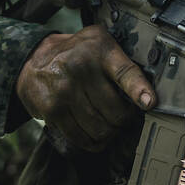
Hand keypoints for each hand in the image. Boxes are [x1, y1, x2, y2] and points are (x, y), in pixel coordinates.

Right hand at [16, 25, 155, 150]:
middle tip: (125, 116)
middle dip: (125, 120)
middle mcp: (81, 69)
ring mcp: (64, 91)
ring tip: (110, 125)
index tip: (150, 103)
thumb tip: (147, 94)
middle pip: (116, 112)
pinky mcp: (52, 110)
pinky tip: (96, 135)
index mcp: (100, 49)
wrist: (34, 59)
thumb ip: (124, 62)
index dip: (139, 89)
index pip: (125, 72)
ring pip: (100, 128)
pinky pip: (80, 137)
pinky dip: (92, 142)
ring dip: (110, 133)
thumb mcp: (102, 43)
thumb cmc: (77, 53)